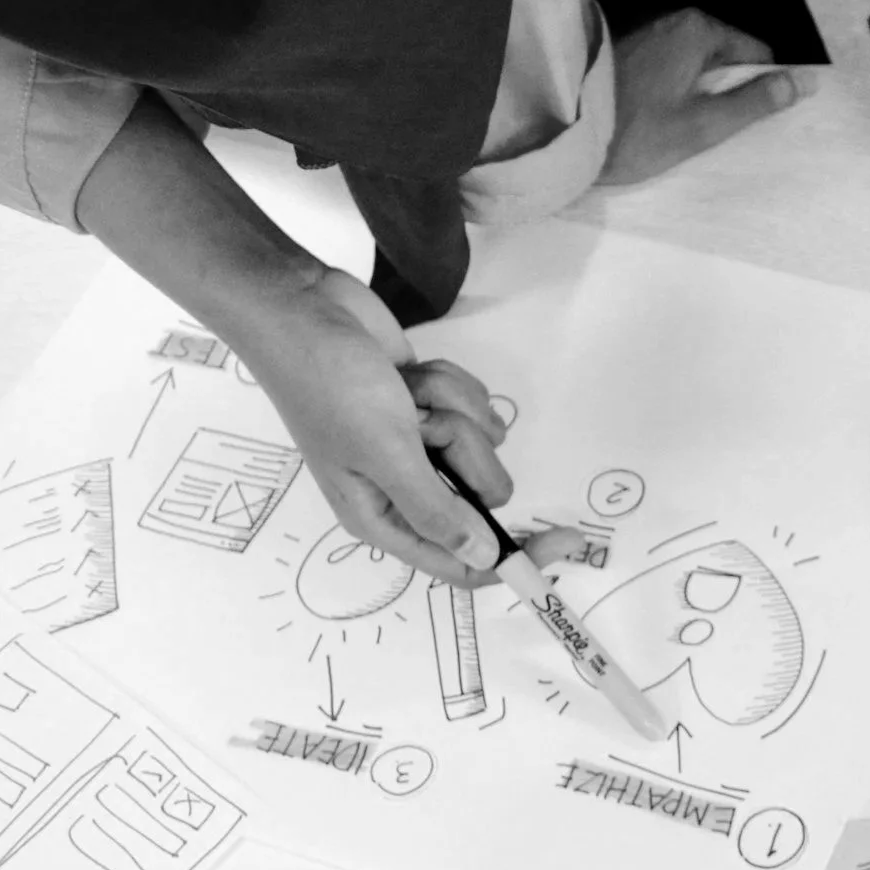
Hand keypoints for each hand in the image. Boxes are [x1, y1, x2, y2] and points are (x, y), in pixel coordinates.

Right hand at [235, 269, 583, 582]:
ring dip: (451, 408)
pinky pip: (475, 406)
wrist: (304, 308)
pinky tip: (409, 374)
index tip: (565, 540)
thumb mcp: (385, 453)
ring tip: (404, 393)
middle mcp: (404, 486)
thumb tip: (480, 559)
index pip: (462, 562)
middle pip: (484, 494)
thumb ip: (435, 510)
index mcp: (382, 515)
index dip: (516, 557)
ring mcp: (420, 443)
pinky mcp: (432, 407)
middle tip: (422, 425)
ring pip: (484, 442)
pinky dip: (448, 384)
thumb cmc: (329, 384)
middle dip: (464, 451)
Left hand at [598, 9, 801, 185]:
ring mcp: (652, 33)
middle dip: (729, 90)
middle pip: (728, 57)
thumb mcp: (706, 125)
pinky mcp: (632, 49)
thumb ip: (758, 102)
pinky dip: (678, 89)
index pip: (758, 55)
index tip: (743, 121)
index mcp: (700, 31)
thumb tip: (805, 82)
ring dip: (702, 92)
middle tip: (712, 129)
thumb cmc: (638, 133)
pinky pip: (675, 66)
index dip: (760, 90)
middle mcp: (677, 21)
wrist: (566, 133)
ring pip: (700, 63)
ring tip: (685, 126)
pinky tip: (662, 117)